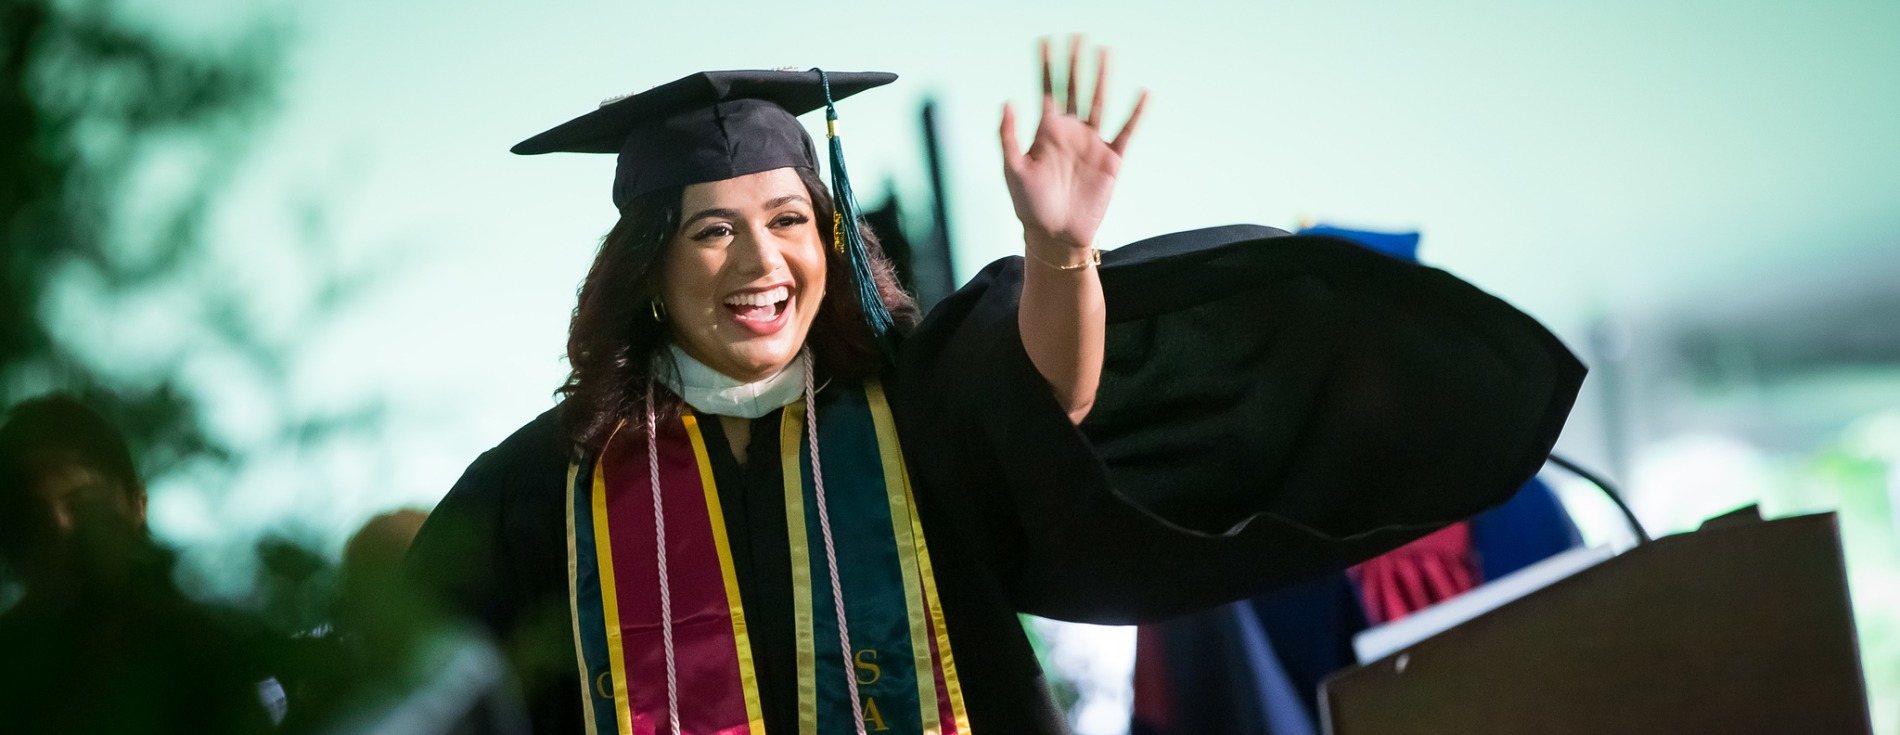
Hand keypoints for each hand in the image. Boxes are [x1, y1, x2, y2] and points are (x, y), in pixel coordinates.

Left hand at [1000, 36, 1148, 257]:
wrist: (1055, 236)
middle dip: (1076, 63)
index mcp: (1046, 131)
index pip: (1047, 89)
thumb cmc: (1029, 206)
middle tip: (1079, 36)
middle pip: (1075, 88)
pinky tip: (1143, 93)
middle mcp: (1070, 132)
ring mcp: (1092, 144)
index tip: (1046, 40)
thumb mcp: (1012, 170)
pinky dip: (1135, 113)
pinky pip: (1125, 131)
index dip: (1046, 65)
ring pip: (1099, 102)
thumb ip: (1008, 136)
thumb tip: (1008, 101)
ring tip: (1105, 53)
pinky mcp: (1111, 160)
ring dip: (1102, 78)